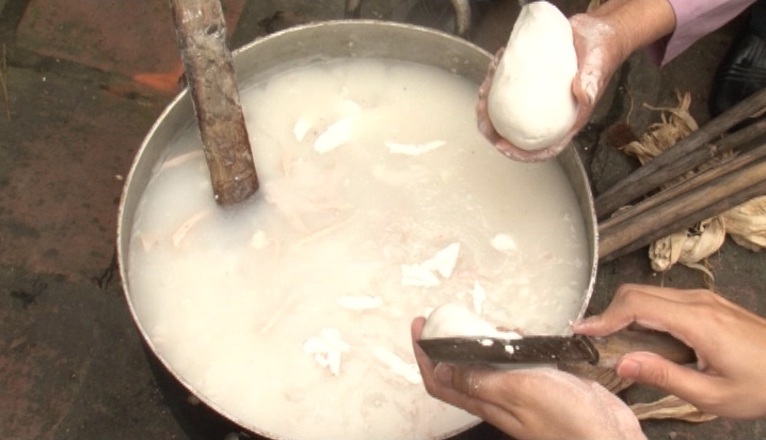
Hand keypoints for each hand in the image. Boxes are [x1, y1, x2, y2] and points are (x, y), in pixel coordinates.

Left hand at [411, 317, 645, 439]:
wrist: (610, 437)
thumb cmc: (569, 422)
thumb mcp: (519, 392)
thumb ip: (481, 380)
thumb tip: (441, 368)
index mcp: (487, 402)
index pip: (441, 381)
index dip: (425, 356)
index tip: (420, 327)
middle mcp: (499, 398)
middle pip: (461, 369)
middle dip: (451, 341)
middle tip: (450, 315)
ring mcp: (522, 392)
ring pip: (491, 363)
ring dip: (484, 340)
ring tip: (489, 321)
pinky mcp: (545, 385)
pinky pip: (520, 362)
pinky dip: (516, 345)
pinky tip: (525, 336)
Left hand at [476, 13, 622, 162]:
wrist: (597, 32)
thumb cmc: (601, 52)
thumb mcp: (598, 66)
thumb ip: (591, 83)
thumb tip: (582, 95)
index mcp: (567, 120)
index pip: (544, 147)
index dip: (521, 153)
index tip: (502, 147)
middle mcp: (549, 113)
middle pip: (517, 133)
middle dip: (493, 129)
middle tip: (481, 112)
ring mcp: (538, 98)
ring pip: (507, 112)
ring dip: (489, 106)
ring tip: (482, 91)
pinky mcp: (530, 82)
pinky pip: (509, 88)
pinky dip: (497, 81)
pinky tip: (494, 68)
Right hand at [574, 283, 765, 418]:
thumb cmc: (762, 384)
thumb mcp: (712, 394)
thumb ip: (664, 376)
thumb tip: (623, 363)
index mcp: (697, 321)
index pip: (636, 304)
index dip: (604, 317)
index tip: (582, 330)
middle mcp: (698, 302)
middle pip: (637, 292)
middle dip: (609, 313)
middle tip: (593, 340)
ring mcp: (704, 300)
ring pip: (650, 294)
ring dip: (627, 313)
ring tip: (616, 343)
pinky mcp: (708, 304)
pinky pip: (665, 300)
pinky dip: (645, 313)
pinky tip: (645, 338)